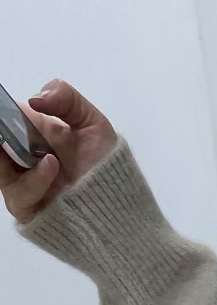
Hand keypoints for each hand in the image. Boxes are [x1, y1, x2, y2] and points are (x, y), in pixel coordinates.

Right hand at [1, 79, 116, 223]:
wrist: (117, 206)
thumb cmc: (106, 166)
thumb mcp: (93, 123)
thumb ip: (66, 98)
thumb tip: (35, 98)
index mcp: (30, 131)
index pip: (4, 116)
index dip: (4, 113)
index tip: (7, 111)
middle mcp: (20, 155)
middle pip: (0, 143)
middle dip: (4, 136)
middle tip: (11, 130)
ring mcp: (19, 181)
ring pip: (2, 167)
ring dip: (17, 158)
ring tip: (51, 158)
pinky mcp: (24, 206)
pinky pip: (18, 193)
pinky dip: (34, 180)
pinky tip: (52, 169)